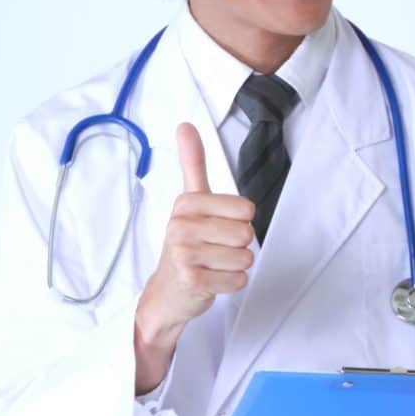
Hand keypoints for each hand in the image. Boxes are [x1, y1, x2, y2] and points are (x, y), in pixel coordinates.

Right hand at [133, 123, 255, 393]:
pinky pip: (238, 280)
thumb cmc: (187, 244)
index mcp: (186, 203)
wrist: (168, 291)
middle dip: (239, 245)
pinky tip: (212, 280)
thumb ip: (193, 164)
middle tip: (216, 250)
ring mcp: (183, 255)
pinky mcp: (191, 281)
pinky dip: (232, 283)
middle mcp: (180, 226)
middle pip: (246, 233)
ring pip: (244, 257)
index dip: (241, 221)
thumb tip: (185, 124)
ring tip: (213, 265)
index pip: (245, 209)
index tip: (217, 227)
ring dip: (236, 265)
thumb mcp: (190, 201)